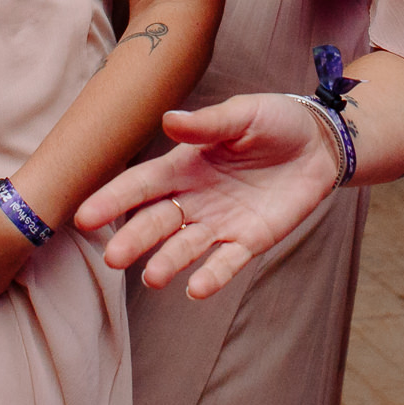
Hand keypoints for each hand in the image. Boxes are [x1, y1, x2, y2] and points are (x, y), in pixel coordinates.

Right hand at [74, 94, 337, 298]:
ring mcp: (221, 222)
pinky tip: (197, 289)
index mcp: (184, 165)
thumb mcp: (242, 114)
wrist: (319, 143)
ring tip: (153, 278)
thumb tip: (169, 119)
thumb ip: (208, 124)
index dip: (113, 199)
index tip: (84, 217)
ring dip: (169, 262)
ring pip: (186, 247)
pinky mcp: (251, 239)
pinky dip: (213, 276)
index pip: (142, 185)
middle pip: (157, 222)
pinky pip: (227, 261)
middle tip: (113, 257)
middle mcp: (195, 198)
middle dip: (134, 239)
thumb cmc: (274, 121)